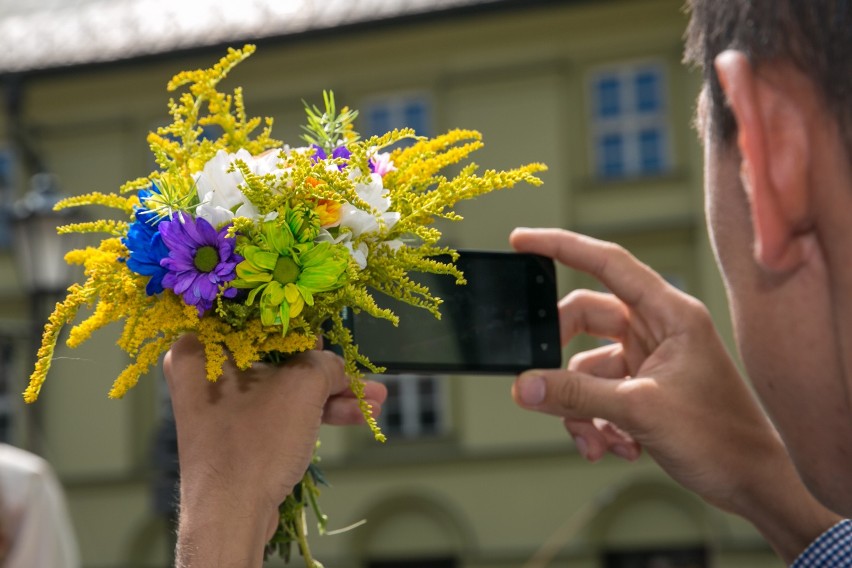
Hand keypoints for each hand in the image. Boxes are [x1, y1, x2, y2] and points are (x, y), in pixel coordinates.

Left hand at [164, 334, 385, 566]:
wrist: (233, 515)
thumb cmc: (255, 443)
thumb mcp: (302, 387)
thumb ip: (326, 361)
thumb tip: (335, 362)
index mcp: (203, 346)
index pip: (259, 316)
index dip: (301, 320)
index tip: (331, 325)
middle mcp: (206, 370)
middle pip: (277, 352)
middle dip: (327, 365)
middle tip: (360, 366)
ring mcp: (222, 403)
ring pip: (285, 384)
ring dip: (331, 391)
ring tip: (374, 397)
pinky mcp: (238, 430)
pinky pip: (280, 408)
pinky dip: (315, 410)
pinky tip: (354, 413)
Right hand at [509, 228, 839, 561]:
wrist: (752, 484)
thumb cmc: (722, 438)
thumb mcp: (639, 411)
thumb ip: (576, 395)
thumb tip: (525, 385)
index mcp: (669, 313)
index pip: (607, 263)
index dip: (561, 247)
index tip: (521, 242)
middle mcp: (658, 328)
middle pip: (585, 320)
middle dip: (561, 358)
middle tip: (540, 381)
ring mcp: (650, 358)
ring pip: (587, 366)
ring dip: (581, 407)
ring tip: (593, 441)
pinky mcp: (644, 387)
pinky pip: (599, 392)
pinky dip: (596, 421)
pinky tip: (615, 447)